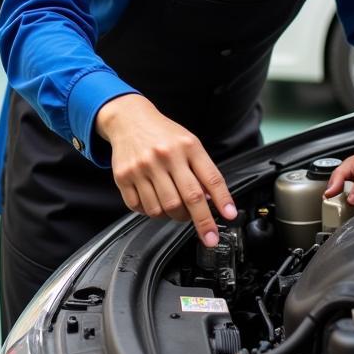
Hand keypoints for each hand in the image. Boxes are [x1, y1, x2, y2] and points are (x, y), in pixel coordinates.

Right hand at [95, 94, 236, 247]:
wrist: (129, 119)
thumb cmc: (163, 134)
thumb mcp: (189, 143)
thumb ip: (201, 170)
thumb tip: (212, 201)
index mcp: (187, 146)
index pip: (211, 178)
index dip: (222, 200)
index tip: (229, 216)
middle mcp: (165, 156)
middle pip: (188, 199)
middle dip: (202, 221)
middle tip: (207, 233)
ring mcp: (142, 166)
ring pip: (162, 209)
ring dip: (172, 216)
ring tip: (175, 207)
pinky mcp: (123, 176)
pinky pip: (139, 207)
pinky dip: (149, 212)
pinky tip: (154, 202)